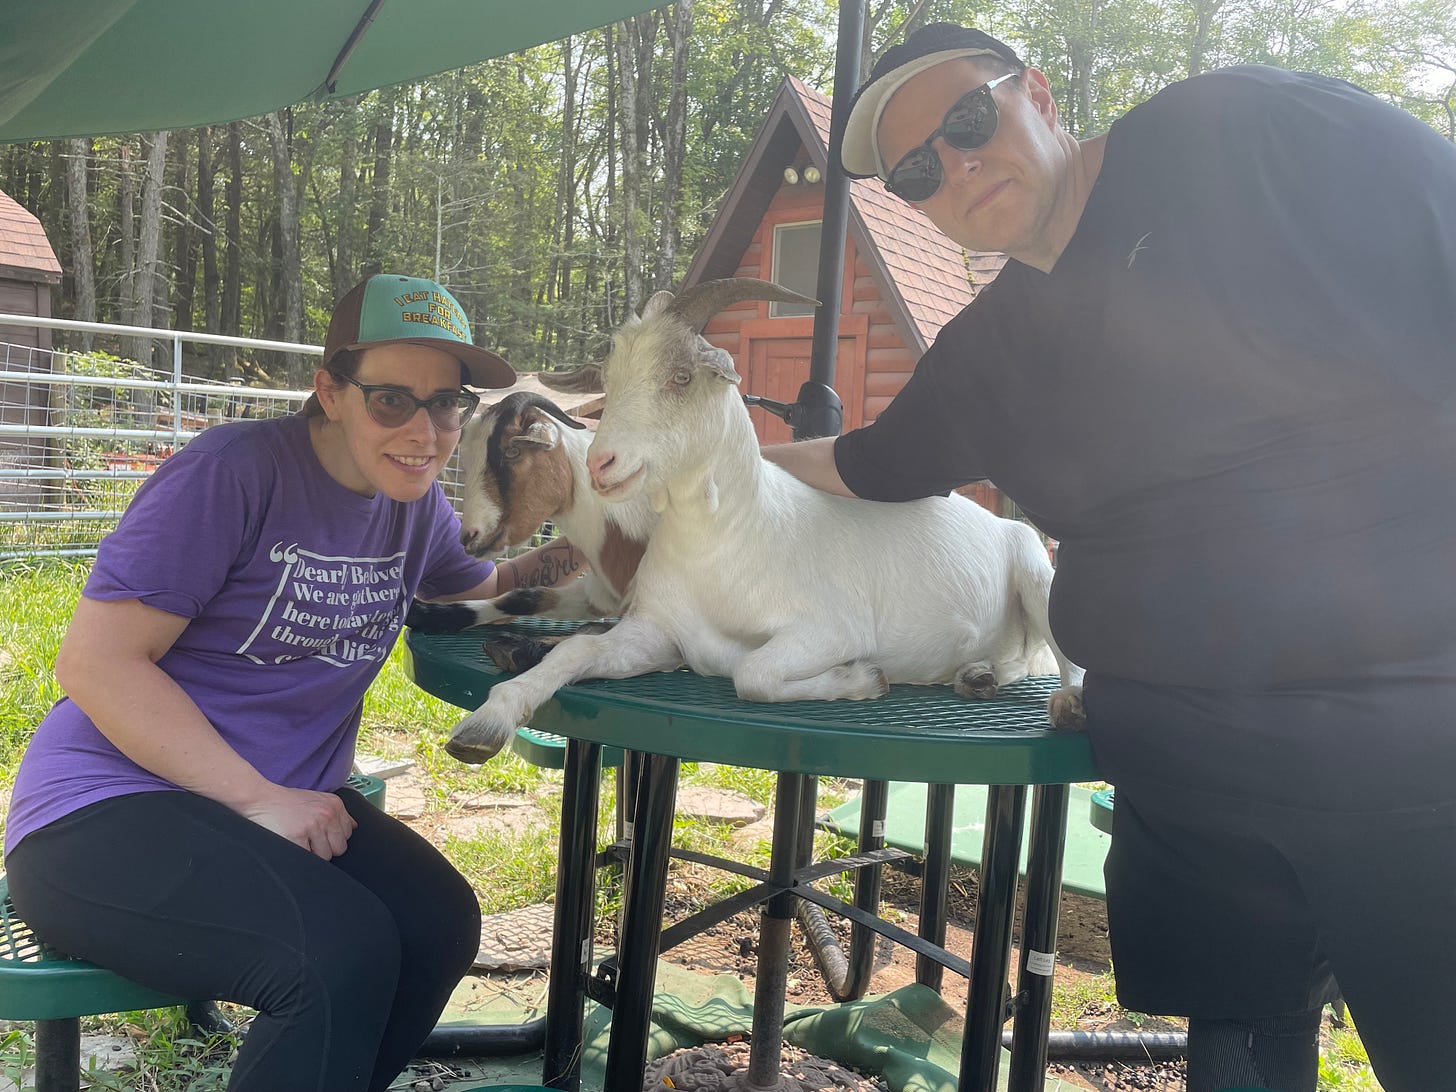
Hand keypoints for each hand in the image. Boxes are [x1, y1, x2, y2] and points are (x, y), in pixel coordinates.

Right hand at [240, 785, 357, 859]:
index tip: (320, 835)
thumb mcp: (317, 800)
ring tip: (299, 840)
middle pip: (339, 848)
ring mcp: (313, 825)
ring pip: (325, 856)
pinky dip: (301, 855)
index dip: (333, 839)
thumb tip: (354, 827)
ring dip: (313, 854)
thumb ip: (337, 813)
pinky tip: (292, 843)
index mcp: (334, 805)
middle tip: (309, 841)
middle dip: (326, 849)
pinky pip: (309, 858)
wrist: (261, 798)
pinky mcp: (298, 836)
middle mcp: (327, 814)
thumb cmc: (288, 802)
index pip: (347, 835)